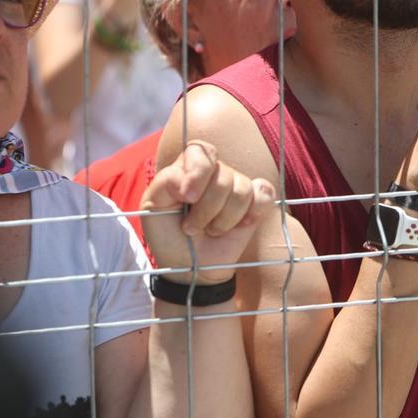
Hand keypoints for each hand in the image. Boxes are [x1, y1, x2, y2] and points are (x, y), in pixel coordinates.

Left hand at [142, 140, 275, 284]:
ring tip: (211, 231)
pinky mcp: (255, 202)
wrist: (190, 267)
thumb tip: (190, 183)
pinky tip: (240, 226)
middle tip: (193, 228)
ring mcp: (236, 186)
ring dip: (225, 219)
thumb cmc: (169, 235)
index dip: (198, 172)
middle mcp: (214, 172)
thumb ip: (166, 182)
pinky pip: (265, 194)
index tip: (187, 198)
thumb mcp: (153, 207)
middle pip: (223, 174)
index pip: (200, 150)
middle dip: (207, 208)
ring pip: (242, 189)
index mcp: (187, 167)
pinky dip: (254, 212)